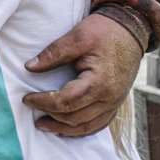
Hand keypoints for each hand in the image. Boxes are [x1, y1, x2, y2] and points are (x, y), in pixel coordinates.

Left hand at [21, 11, 143, 135]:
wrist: (132, 29)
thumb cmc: (105, 31)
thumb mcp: (77, 37)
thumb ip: (53, 53)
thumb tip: (29, 67)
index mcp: (99, 82)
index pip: (66, 101)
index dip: (44, 102)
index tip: (26, 98)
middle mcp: (110, 97)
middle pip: (75, 117)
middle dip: (50, 116)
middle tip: (30, 109)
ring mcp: (115, 102)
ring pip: (87, 126)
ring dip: (63, 128)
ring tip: (43, 124)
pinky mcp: (116, 102)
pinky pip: (99, 124)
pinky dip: (81, 130)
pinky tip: (66, 129)